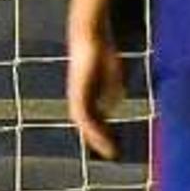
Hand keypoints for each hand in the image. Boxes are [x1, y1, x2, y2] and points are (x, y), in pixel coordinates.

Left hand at [66, 23, 123, 160]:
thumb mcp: (111, 76)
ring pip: (85, 124)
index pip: (94, 118)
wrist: (90, 36)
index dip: (103, 132)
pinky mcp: (77, 92)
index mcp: (87, 94)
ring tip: (110, 151)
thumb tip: (110, 108)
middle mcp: (79, 98)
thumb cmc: (101, 51)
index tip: (113, 144)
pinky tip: (103, 136)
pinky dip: (94, 128)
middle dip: (100, 140)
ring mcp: (77, 96)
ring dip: (97, 139)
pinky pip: (85, 116)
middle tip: (113, 154)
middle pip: (89, 124)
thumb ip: (110, 92)